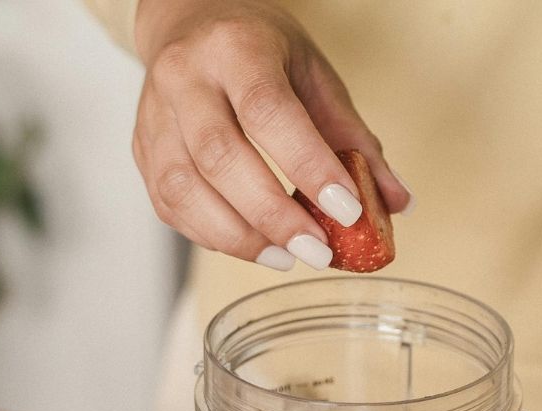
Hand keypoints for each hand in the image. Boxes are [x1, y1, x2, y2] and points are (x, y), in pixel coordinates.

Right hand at [131, 0, 411, 269]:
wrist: (190, 22)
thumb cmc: (259, 53)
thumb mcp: (316, 79)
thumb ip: (355, 142)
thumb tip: (398, 203)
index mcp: (236, 48)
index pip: (269, 112)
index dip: (308, 168)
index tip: (346, 212)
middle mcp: (185, 77)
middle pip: (221, 158)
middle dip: (274, 217)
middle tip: (317, 252)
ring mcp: (155, 115)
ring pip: (185, 190)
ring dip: (239, 237)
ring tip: (285, 257)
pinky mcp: (142, 150)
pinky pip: (171, 206)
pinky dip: (212, 236)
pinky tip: (250, 245)